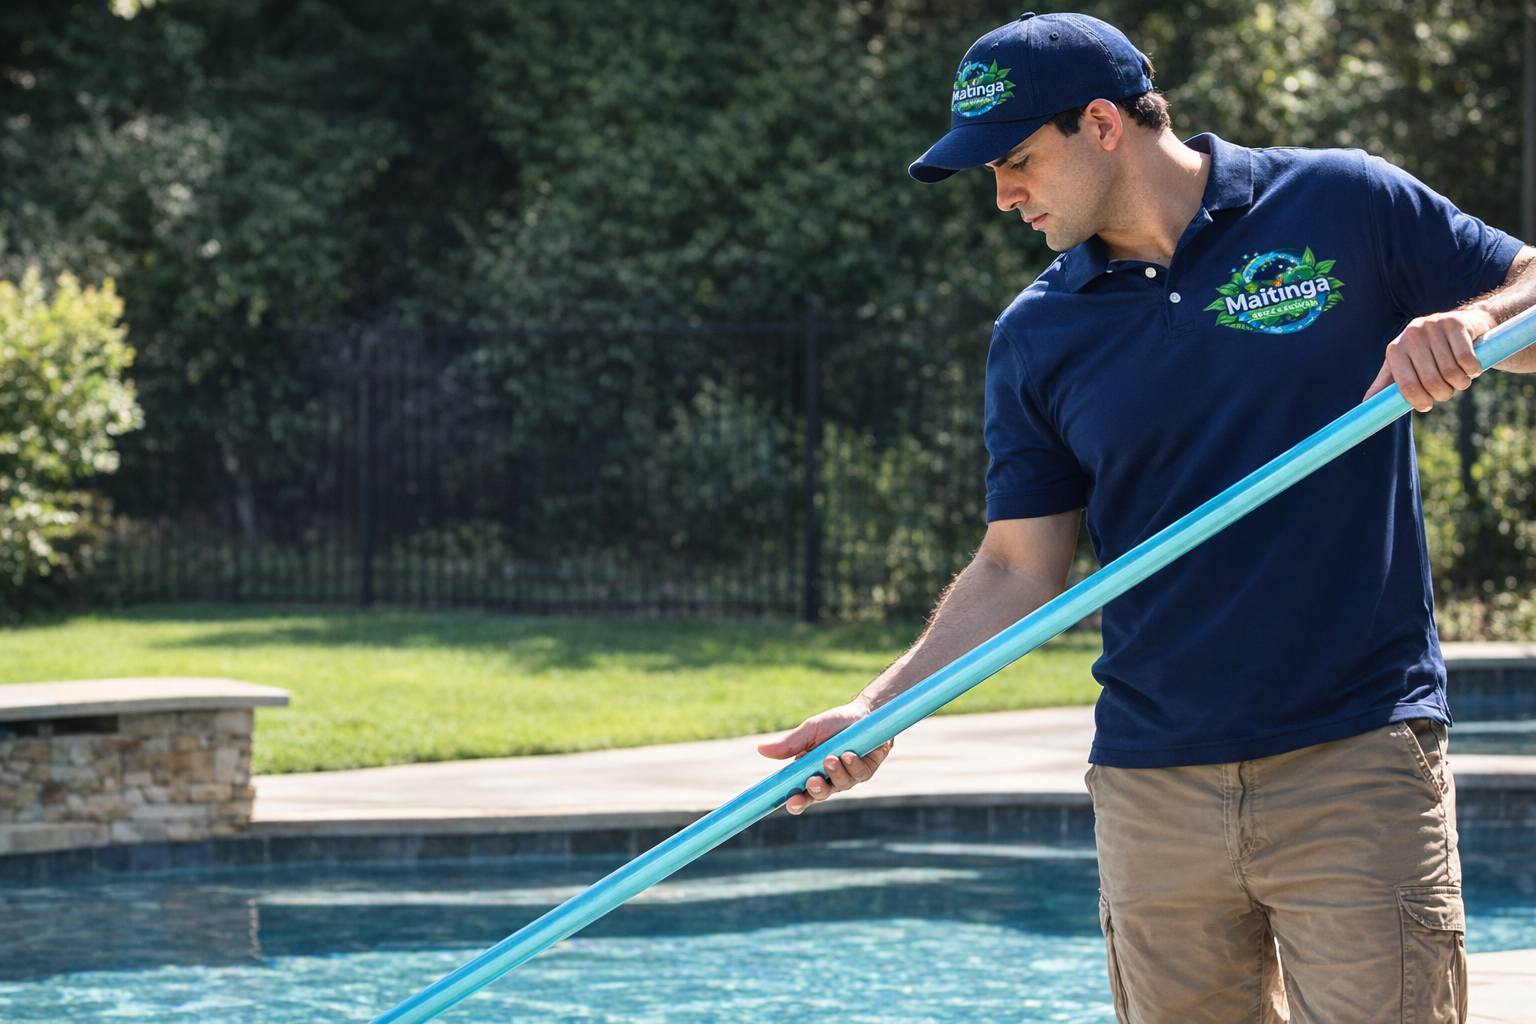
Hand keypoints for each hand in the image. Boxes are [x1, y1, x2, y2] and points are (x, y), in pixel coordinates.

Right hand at [756, 700, 893, 814]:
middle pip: (818, 795)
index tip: (790, 801)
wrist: (864, 712)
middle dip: (815, 790)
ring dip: (834, 773)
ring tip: (831, 758)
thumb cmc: (834, 722)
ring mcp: (847, 777)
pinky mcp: (864, 771)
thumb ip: (789, 744)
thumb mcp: (810, 731)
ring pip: (839, 785)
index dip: (795, 801)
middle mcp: (828, 778)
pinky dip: (852, 766)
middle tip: (813, 780)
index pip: (799, 793)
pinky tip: (849, 754)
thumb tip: (761, 749)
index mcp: (809, 771)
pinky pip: (858, 775)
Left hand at [1363, 307, 1495, 411]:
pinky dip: (1472, 370)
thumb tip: (1366, 403)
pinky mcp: (1455, 323)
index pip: (1407, 386)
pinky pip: (1467, 359)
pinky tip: (1472, 369)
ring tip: (1461, 379)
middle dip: (1443, 394)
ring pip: (1451, 372)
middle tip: (1448, 392)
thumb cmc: (1428, 352)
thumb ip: (1386, 383)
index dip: (1420, 402)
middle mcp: (1410, 336)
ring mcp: (1432, 327)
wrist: (1460, 324)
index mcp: (1394, 350)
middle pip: (1431, 382)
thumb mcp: (1404, 364)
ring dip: (1461, 383)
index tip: (1428, 406)